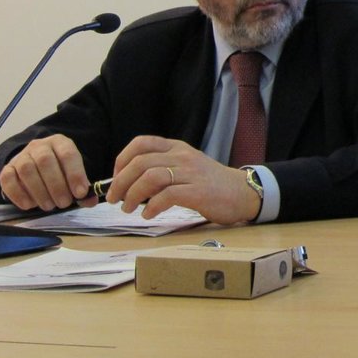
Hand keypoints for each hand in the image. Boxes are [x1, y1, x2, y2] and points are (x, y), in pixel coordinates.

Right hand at [0, 134, 96, 211]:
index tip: (80, 193)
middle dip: (56, 186)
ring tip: (49, 206)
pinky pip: (8, 179)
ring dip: (39, 191)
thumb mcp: (72, 174)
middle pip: (45, 161)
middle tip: (63, 203)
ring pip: (27, 170)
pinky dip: (18, 194)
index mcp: (60, 142)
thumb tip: (90, 201)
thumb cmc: (59, 170)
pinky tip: (30, 205)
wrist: (35, 164)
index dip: (75, 174)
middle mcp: (39, 146)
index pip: (68, 154)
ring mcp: (21, 156)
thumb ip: (81, 187)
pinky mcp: (7, 168)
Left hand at [105, 136, 260, 224]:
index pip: (142, 142)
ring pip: (150, 177)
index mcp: (177, 148)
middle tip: (114, 199)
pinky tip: (148, 214)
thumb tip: (128, 184)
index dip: (122, 159)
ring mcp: (191, 173)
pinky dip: (151, 206)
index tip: (115, 177)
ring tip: (128, 208)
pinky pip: (167, 195)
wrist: (243, 192)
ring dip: (132, 195)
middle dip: (120, 182)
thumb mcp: (186, 167)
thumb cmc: (210, 183)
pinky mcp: (198, 191)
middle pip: (140, 162)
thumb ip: (163, 168)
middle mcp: (183, 156)